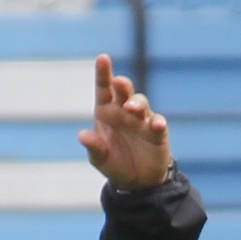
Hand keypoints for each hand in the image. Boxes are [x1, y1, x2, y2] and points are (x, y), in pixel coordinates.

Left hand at [77, 53, 171, 189]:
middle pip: (124, 92)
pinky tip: (155, 125)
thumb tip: (82, 136)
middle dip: (123, 85)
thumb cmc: (115, 163)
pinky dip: (157, 123)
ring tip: (131, 108)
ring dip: (137, 103)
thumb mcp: (100, 158)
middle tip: (119, 83)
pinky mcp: (158, 132)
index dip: (103, 74)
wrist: (137, 181)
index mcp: (107, 113)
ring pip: (141, 104)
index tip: (103, 58)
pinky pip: (158, 123)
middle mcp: (125, 112)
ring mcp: (142, 120)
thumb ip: (93, 147)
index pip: (104, 90)